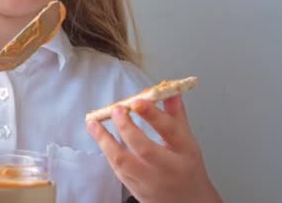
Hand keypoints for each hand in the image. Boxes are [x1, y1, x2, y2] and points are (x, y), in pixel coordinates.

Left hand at [86, 95, 221, 202]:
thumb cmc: (187, 169)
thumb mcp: (187, 141)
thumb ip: (175, 115)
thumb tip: (169, 91)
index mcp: (184, 152)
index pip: (169, 130)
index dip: (152, 114)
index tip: (137, 100)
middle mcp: (167, 168)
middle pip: (145, 148)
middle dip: (127, 127)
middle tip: (116, 109)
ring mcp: (150, 182)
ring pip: (124, 162)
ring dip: (106, 141)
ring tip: (94, 124)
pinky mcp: (136, 190)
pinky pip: (118, 170)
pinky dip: (108, 152)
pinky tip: (100, 138)